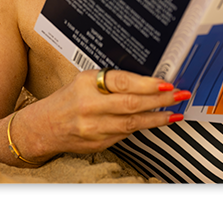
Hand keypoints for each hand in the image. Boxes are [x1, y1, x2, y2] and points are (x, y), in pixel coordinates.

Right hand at [35, 68, 189, 154]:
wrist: (42, 127)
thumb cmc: (67, 99)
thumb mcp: (84, 80)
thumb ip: (111, 80)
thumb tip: (146, 80)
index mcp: (86, 84)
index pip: (122, 82)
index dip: (146, 84)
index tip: (166, 83)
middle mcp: (89, 106)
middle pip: (131, 104)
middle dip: (160, 100)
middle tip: (180, 95)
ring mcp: (93, 128)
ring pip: (132, 123)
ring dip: (157, 118)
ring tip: (175, 113)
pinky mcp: (98, 143)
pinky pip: (125, 135)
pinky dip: (143, 128)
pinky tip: (156, 122)